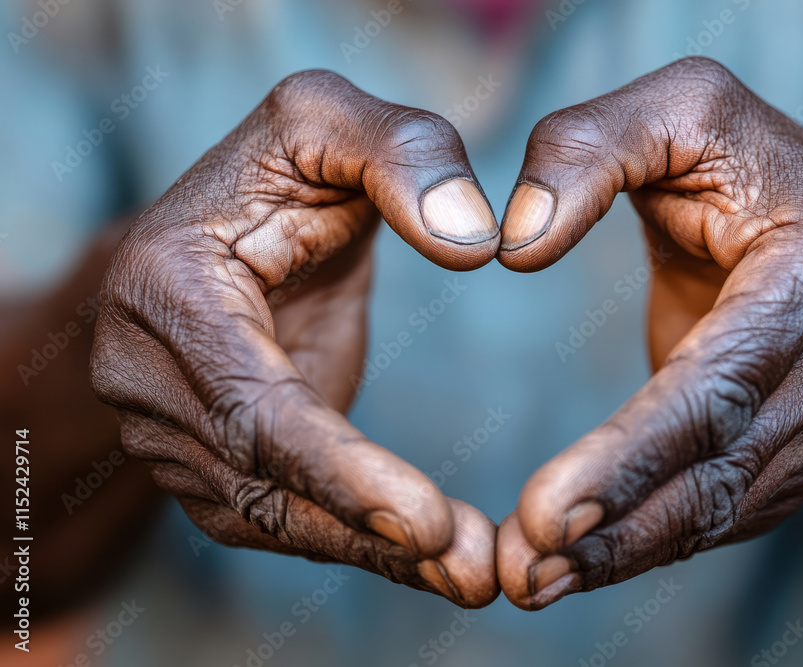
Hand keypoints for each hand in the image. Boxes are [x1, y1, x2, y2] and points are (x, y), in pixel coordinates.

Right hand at [91, 71, 500, 607]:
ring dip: (371, 554)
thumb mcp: (334, 120)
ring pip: (267, 515)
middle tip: (475, 570)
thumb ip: (407, 154)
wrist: (232, 224)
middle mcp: (145, 368)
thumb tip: (472, 241)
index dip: (337, 466)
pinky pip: (275, 516)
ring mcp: (166, 425)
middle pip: (257, 478)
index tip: (427, 518)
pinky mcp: (208, 457)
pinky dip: (355, 542)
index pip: (248, 400)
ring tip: (472, 574)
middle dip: (366, 530)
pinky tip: (430, 560)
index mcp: (166, 283)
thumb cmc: (281, 169)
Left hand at [495, 57, 802, 608]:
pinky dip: (649, 540)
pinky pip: (723, 510)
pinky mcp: (795, 451)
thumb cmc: (741, 157)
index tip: (549, 508)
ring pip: (723, 506)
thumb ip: (585, 150)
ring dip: (625, 551)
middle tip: (526, 569)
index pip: (724, 378)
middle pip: (723, 464)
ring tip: (533, 582)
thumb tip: (514, 246)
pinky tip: (580, 563)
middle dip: (621, 524)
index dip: (636, 448)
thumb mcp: (676, 108)